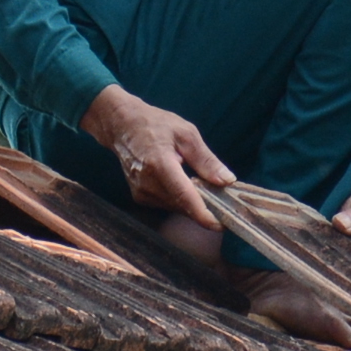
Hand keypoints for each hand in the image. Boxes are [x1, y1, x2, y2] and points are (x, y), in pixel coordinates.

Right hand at [78, 83, 229, 223]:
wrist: (123, 126)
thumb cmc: (156, 124)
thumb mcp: (187, 134)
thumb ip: (206, 160)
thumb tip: (227, 180)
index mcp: (160, 164)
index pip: (184, 196)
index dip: (203, 214)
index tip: (221, 225)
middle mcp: (148, 183)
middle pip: (183, 206)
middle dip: (205, 207)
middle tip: (225, 201)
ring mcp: (141, 192)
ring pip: (176, 207)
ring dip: (193, 203)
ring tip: (205, 188)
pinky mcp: (140, 197)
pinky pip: (167, 204)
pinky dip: (180, 200)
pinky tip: (185, 185)